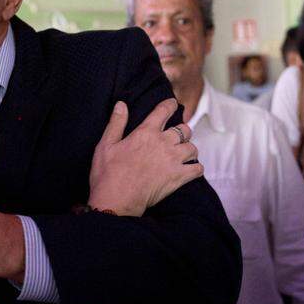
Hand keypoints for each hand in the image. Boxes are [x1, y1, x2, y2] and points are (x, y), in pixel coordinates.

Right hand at [87, 98, 203, 216]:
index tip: (173, 104)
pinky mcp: (178, 177)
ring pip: (192, 148)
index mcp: (146, 132)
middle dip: (182, 131)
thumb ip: (116, 123)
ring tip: (183, 154)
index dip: (170, 104)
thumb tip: (122, 104)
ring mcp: (173, 160)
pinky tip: (189, 170)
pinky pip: (197, 169)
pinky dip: (196, 169)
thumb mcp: (106, 144)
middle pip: (184, 129)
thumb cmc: (108, 173)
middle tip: (177, 137)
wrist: (117, 200)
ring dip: (189, 150)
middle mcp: (163, 143)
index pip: (164, 111)